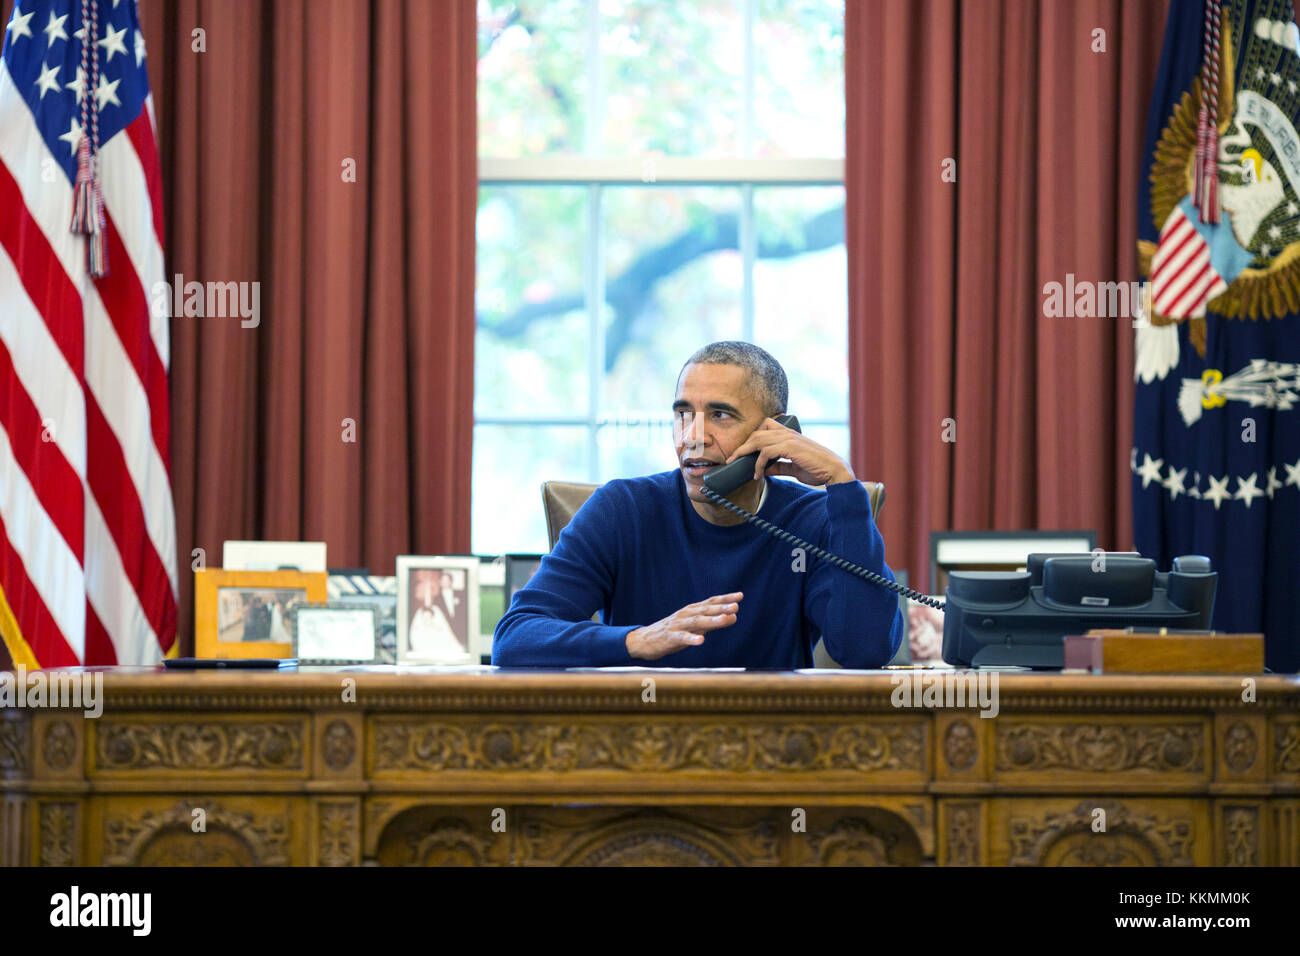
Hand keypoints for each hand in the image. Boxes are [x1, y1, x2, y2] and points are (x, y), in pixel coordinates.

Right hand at [625, 592, 742, 659]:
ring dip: (711, 620)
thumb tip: (734, 616)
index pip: (711, 602)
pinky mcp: (669, 637)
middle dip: (721, 608)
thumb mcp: (695, 626)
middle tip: (735, 606)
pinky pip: (681, 638)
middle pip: (706, 610)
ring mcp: (677, 625)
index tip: (740, 596)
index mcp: (692, 610)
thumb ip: (713, 622)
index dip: (725, 599)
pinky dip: (691, 638)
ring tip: (725, 619)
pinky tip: (701, 641)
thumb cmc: (674, 632)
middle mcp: (686, 614)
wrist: (645, 640)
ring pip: (696, 622)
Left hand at [726, 418, 854, 485]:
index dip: (752, 437)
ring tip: (738, 464)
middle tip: (732, 459)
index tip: (742, 452)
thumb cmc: (817, 469)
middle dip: (742, 446)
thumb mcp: (793, 468)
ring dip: (745, 453)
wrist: (834, 471)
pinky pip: (766, 452)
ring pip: (758, 440)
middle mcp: (787, 433)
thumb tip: (764, 470)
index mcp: (789, 435)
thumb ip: (779, 467)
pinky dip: (758, 464)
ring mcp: (789, 438)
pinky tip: (758, 474)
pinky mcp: (790, 447)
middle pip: (757, 433)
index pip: (765, 427)